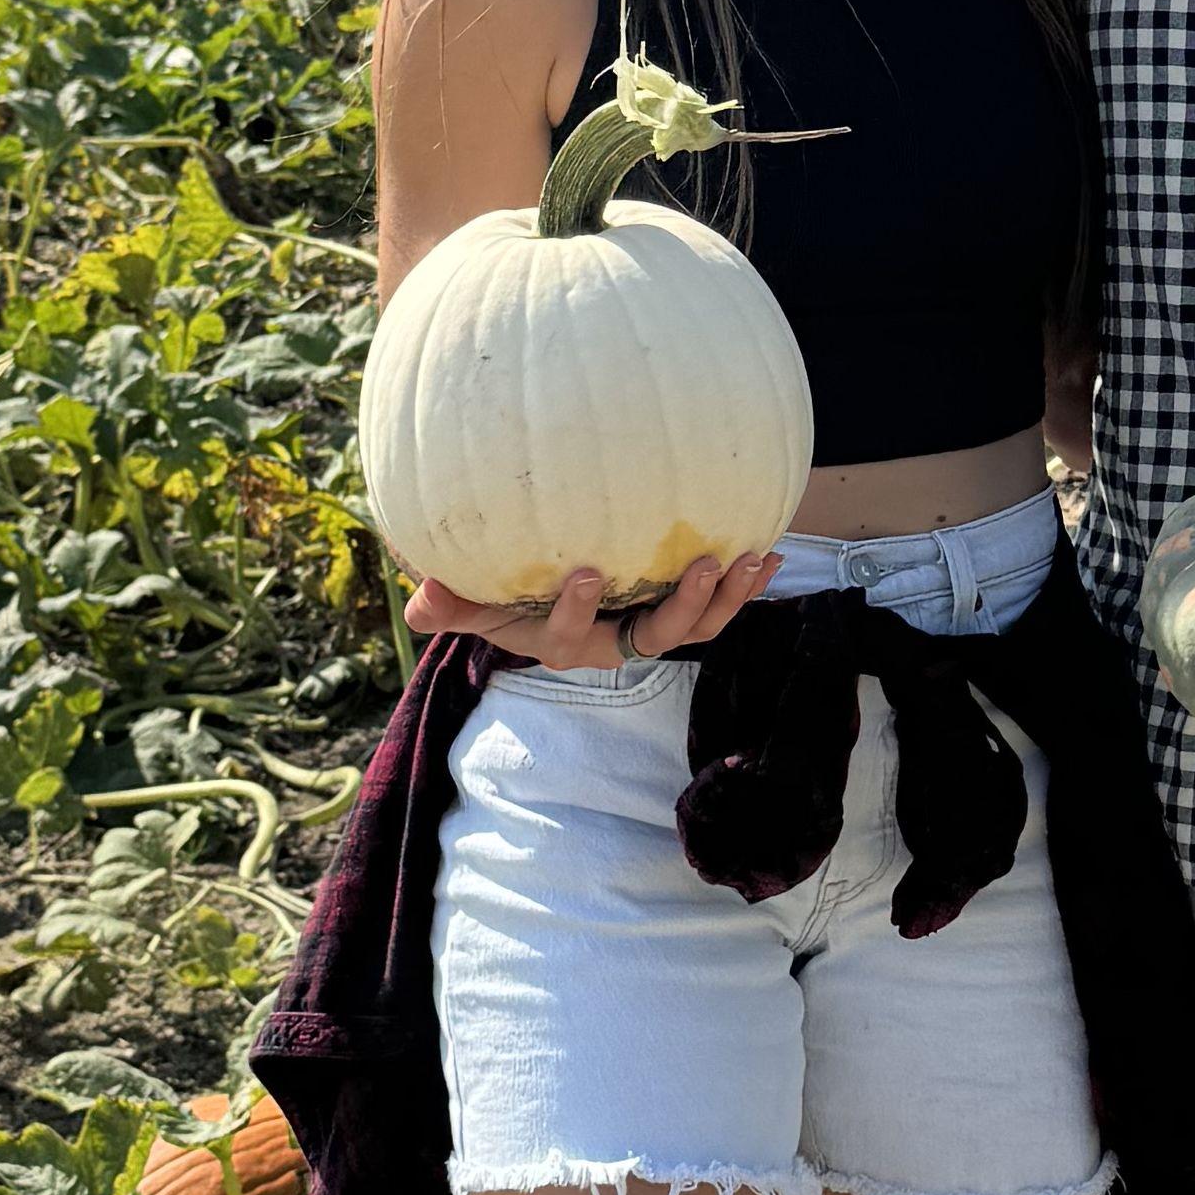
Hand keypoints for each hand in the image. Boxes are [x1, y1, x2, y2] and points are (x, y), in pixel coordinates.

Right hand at [402, 548, 775, 668]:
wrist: (544, 594)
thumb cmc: (503, 597)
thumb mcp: (472, 604)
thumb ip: (447, 605)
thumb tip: (422, 598)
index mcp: (563, 643)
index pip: (571, 636)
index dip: (580, 610)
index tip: (587, 572)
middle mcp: (614, 643)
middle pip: (656, 638)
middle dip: (684, 606)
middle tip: (706, 564)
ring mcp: (649, 627)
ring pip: (696, 624)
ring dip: (728, 595)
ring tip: (752, 558)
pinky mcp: (677, 607)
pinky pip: (717, 603)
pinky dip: (745, 583)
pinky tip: (772, 551)